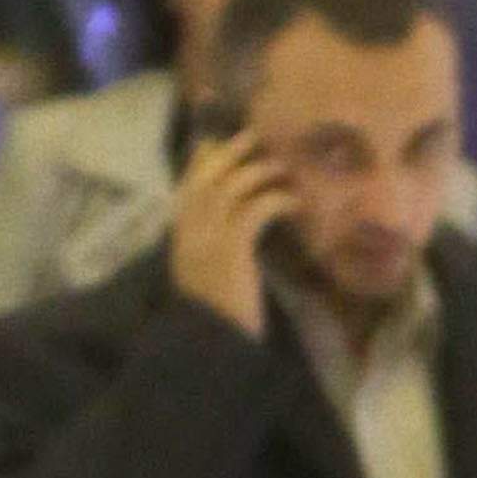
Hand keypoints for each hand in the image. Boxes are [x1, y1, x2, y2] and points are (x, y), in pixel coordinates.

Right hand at [169, 125, 294, 339]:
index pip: (188, 183)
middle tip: (255, 136)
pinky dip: (277, 200)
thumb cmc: (215, 314)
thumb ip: (213, 245)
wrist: (212, 342)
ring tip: (283, 167)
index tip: (218, 143)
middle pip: (208, 174)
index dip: (204, 160)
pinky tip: (295, 202)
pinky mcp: (234, 247)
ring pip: (232, 185)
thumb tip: (232, 228)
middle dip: (231, 151)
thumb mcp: (208, 273)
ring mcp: (209, 235)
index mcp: (181, 233)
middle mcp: (190, 227)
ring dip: (260, 171)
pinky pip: (256, 209)